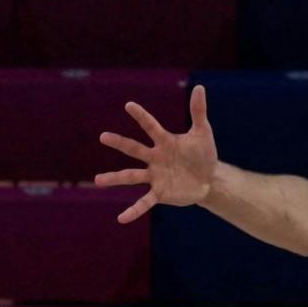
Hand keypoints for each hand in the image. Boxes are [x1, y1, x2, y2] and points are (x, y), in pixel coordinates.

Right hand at [96, 86, 218, 223]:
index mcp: (164, 142)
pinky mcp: (160, 193)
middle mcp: (155, 158)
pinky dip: (134, 211)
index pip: (151, 127)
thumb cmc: (203, 154)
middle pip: (135, 149)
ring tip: (97, 180)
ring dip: (115, 178)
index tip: (129, 105)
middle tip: (103, 137)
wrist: (210, 179)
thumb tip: (199, 87)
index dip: (141, 116)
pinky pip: (144, 202)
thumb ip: (198, 112)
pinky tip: (121, 219)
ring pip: (132, 176)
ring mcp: (155, 176)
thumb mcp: (203, 133)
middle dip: (120, 143)